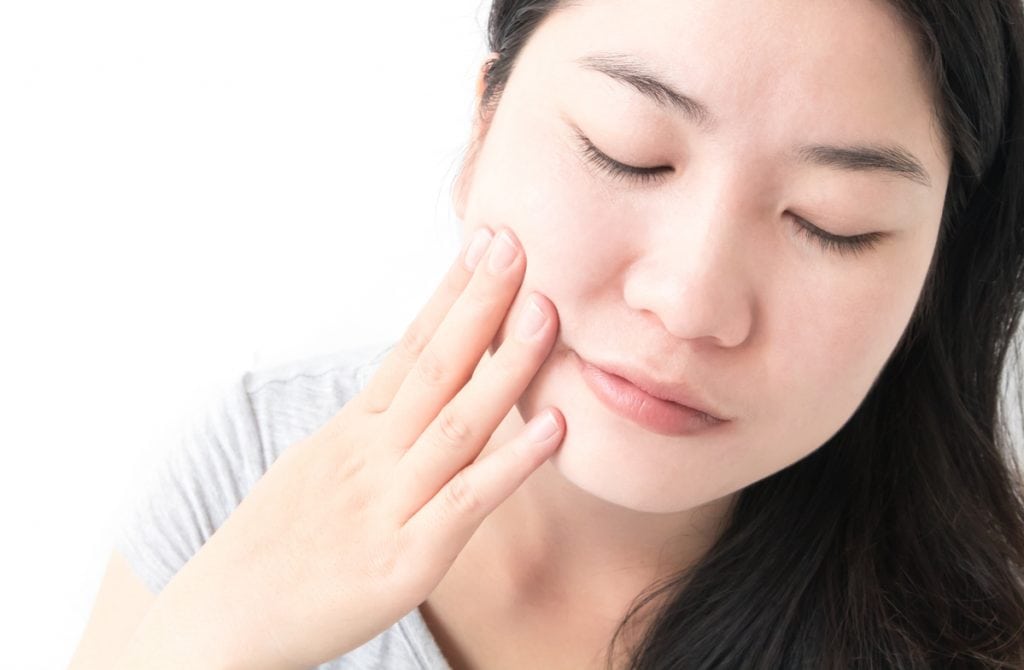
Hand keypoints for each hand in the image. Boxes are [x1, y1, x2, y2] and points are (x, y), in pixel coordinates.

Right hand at [145, 226, 563, 669]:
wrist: (217, 623)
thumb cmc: (268, 547)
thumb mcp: (316, 466)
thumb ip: (368, 429)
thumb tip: (407, 392)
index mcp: (351, 431)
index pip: (409, 347)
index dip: (451, 294)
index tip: (484, 243)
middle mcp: (369, 456)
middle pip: (434, 367)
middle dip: (479, 303)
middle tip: (515, 244)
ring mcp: (386, 506)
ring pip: (455, 423)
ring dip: (505, 366)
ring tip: (545, 313)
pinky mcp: (403, 563)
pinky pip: (465, 504)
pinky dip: (510, 464)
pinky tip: (551, 428)